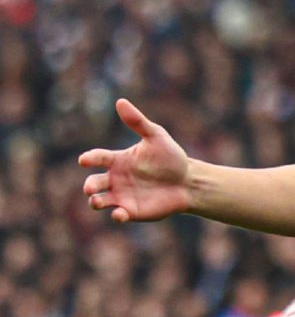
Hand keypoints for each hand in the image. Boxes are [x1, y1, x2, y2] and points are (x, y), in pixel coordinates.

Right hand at [79, 99, 191, 222]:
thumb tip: (120, 101)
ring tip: (97, 201)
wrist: (188, 181)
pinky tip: (119, 214)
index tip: (84, 160)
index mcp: (118, 160)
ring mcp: (122, 196)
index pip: (98, 158)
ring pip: (100, 200)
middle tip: (90, 187)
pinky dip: (116, 215)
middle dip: (90, 185)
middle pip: (94, 182)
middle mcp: (115, 178)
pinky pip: (118, 214)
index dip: (90, 158)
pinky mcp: (132, 211)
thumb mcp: (156, 137)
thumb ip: (138, 122)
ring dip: (96, 201)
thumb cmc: (171, 157)